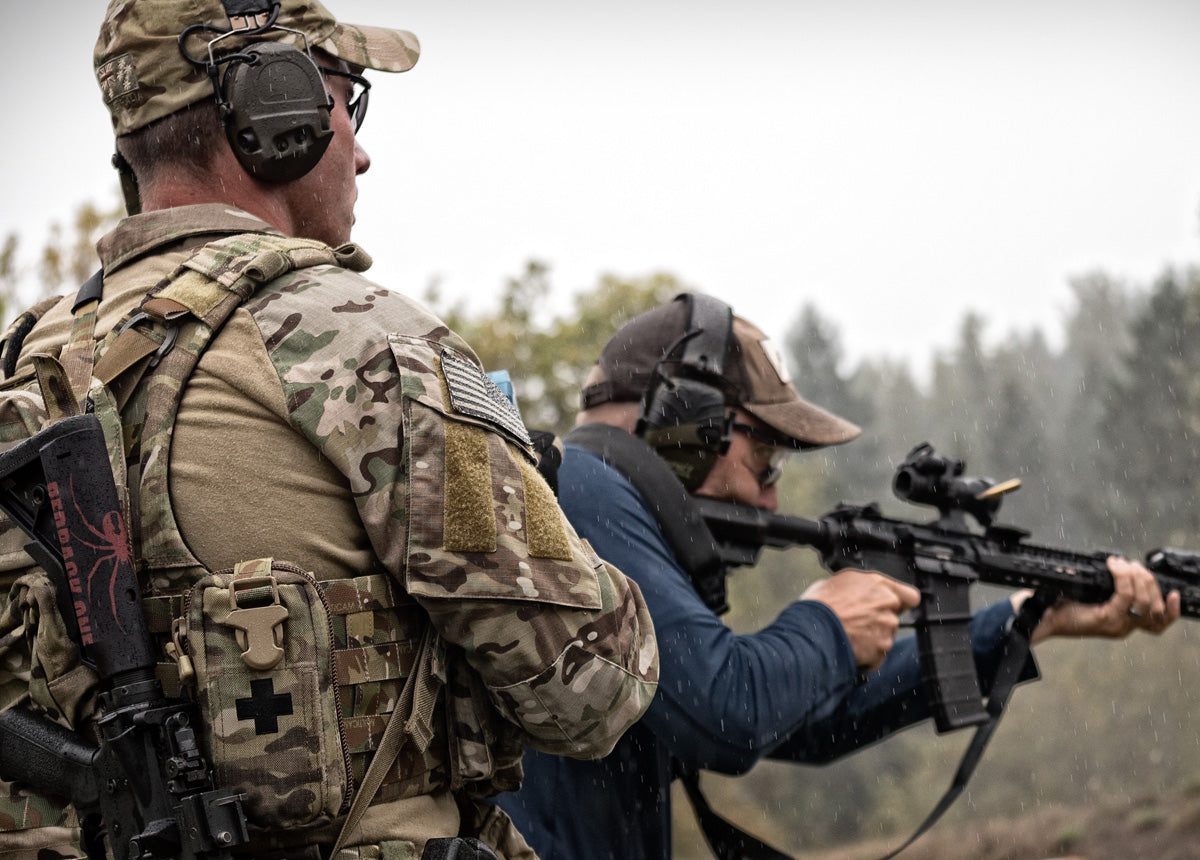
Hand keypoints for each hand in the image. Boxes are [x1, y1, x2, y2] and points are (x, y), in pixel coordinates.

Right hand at [801, 570, 921, 671]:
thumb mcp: (837, 582)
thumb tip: (857, 591)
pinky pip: (876, 655)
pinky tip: (848, 647)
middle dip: (879, 621)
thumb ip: (858, 586)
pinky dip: (866, 655)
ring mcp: (886, 628)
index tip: (891, 606)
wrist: (811, 631)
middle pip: (894, 617)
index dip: (901, 602)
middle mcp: (887, 604)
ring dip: (872, 638)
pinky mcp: (881, 650)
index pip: (909, 595)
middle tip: (857, 622)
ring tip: (848, 635)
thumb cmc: (818, 605)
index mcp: (878, 584)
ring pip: (885, 636)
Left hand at [1025, 556, 1181, 643]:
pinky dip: (1123, 577)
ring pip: (1142, 601)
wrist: (1041, 616)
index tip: (1173, 592)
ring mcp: (1116, 625)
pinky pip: (1124, 596)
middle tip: (1132, 565)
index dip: (1172, 609)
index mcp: (1123, 623)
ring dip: (1136, 577)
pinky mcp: (1105, 620)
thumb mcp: (1091, 594)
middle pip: (1153, 606)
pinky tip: (1115, 566)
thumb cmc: (1061, 603)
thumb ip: (1110, 587)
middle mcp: (1124, 627)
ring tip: (1123, 564)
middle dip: (1148, 580)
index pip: (1159, 622)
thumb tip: (1121, 565)